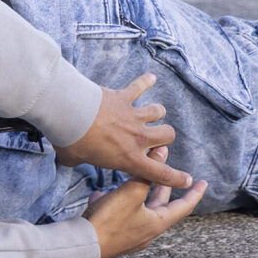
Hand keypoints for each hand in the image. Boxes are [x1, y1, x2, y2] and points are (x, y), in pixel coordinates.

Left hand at [55, 74, 193, 188]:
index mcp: (129, 158)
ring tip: (150, 113)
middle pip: (168, 136)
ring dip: (156, 113)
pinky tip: (150, 78)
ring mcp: (133, 115)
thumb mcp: (75, 160)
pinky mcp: (124, 97)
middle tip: (152, 139)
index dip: (177, 178)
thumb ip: (81, 160)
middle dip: (164, 138)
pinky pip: (139, 86)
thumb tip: (73, 157)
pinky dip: (145, 81)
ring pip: (158, 111)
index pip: (160, 173)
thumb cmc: (71, 141)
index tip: (188, 180)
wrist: (69, 114)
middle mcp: (137, 137)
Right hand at [86, 163, 207, 257]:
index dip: (194, 193)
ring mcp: (131, 236)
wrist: (83, 246)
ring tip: (134, 178)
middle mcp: (147, 232)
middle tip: (170, 174)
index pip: (184, 207)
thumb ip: (148, 172)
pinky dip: (117, 202)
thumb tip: (162, 151)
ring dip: (138, 193)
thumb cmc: (110, 220)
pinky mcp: (115, 237)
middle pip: (161, 206)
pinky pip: (121, 216)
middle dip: (163, 187)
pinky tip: (101, 195)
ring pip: (140, 209)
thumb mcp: (131, 192)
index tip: (204, 183)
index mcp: (157, 223)